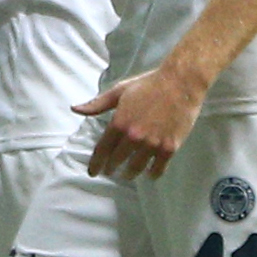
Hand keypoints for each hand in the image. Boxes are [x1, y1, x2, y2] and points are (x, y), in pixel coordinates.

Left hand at [77, 61, 207, 179]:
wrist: (180, 82)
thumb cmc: (149, 84)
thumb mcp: (119, 91)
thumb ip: (97, 104)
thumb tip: (75, 109)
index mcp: (119, 123)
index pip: (102, 149)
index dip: (96, 163)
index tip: (93, 171)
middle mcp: (134, 136)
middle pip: (117, 160)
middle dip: (111, 168)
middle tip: (110, 171)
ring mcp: (152, 143)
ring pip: (137, 167)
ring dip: (130, 173)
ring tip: (128, 174)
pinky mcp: (169, 147)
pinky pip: (158, 168)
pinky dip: (152, 173)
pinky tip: (149, 173)